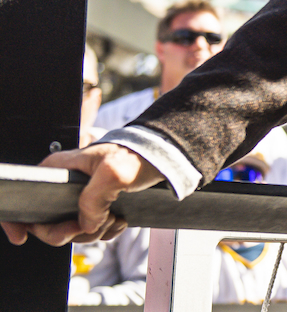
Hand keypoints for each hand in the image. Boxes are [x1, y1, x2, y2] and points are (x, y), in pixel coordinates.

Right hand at [1, 143, 162, 247]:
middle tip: (92, 225)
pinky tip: (118, 219)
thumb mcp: (114, 172)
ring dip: (94, 232)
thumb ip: (93, 199)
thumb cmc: (138, 155)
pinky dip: (105, 232)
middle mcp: (64, 186)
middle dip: (68, 232)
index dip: (16, 219)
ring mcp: (79, 199)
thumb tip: (85, 224)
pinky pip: (91, 232)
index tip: (21, 236)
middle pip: (46, 224)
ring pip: (71, 231)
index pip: (23, 195)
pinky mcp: (96, 209)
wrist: (165, 160)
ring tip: (113, 217)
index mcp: (58, 170)